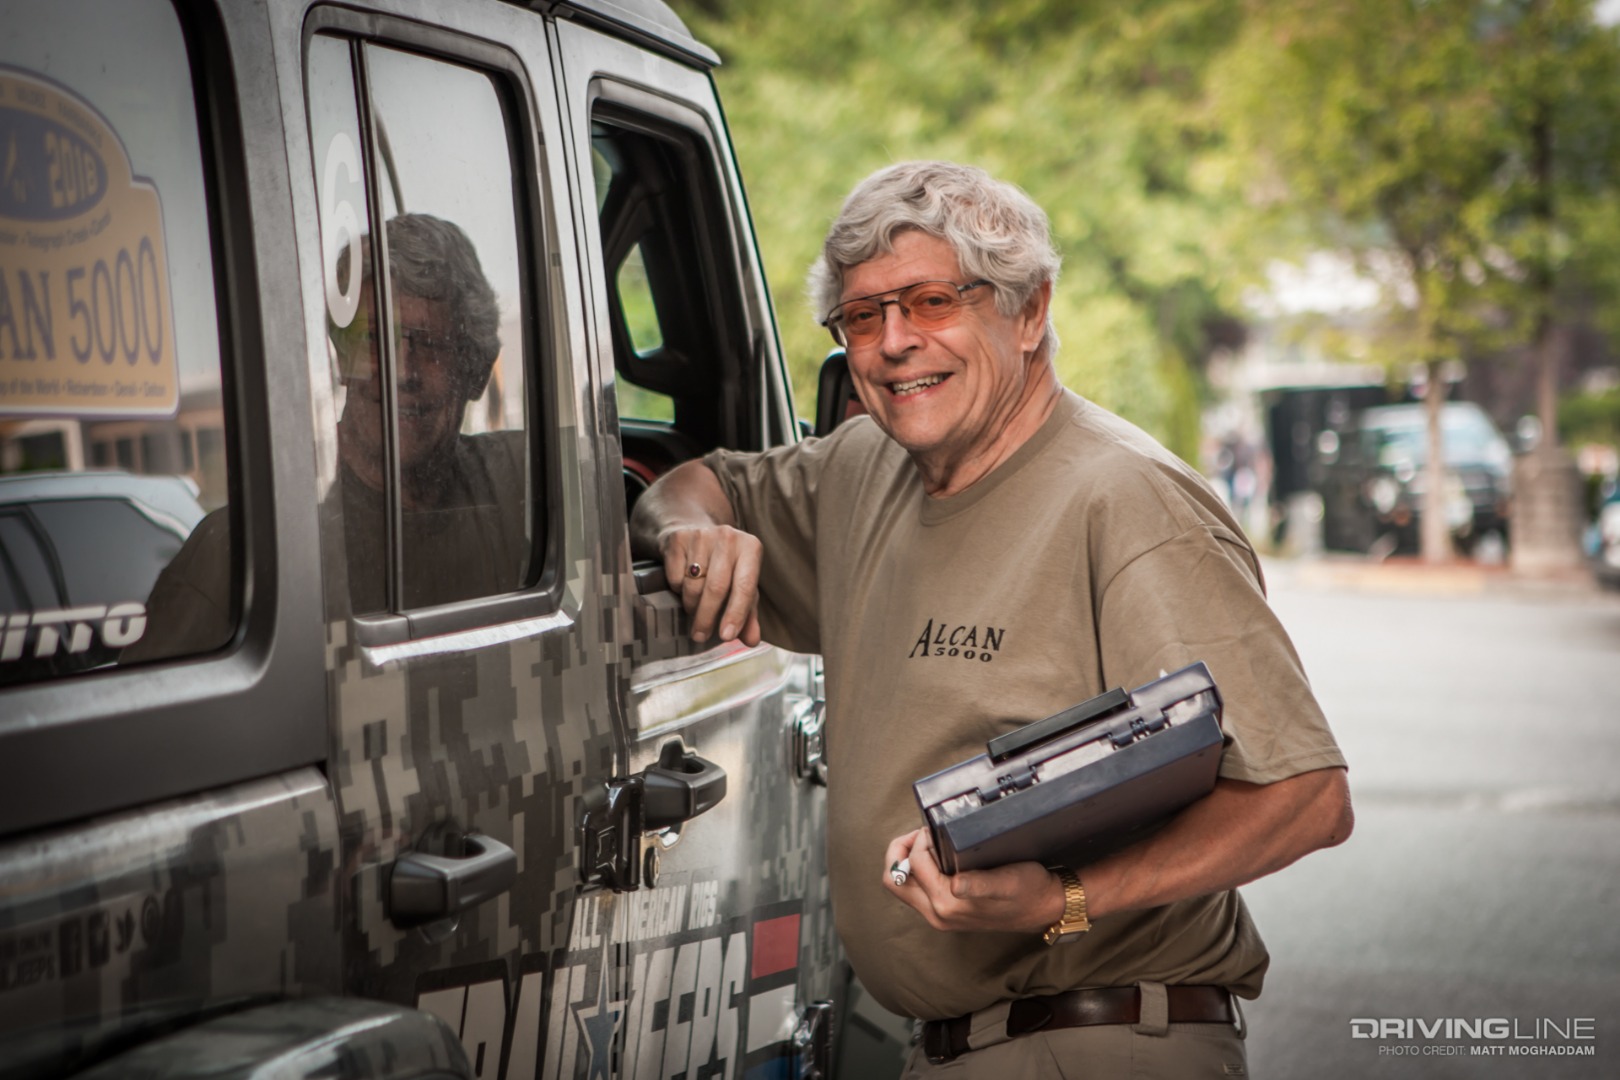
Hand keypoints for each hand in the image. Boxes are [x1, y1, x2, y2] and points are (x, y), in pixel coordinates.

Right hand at [658, 523, 762, 645]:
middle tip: (700, 636)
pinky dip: (678, 590)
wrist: (695, 532)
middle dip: (707, 617)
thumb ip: (748, 613)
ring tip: (695, 609)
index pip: (745, 586)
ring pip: (693, 585)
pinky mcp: (678, 539)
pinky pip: (675, 577)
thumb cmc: (725, 565)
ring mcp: (701, 536)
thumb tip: (751, 640)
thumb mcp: (741, 584)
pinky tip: (684, 587)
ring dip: (692, 606)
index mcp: (750, 548)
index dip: (736, 614)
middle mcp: (728, 537)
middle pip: (716, 587)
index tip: (726, 636)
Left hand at [881, 828, 1065, 934]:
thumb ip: (979, 885)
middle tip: (923, 835)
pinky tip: (939, 857)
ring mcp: (940, 916)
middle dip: (901, 851)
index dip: (919, 841)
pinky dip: (919, 870)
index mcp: (948, 905)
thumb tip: (955, 885)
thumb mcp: (1007, 882)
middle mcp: (937, 914)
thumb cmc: (1028, 890)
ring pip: (903, 885)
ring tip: (930, 843)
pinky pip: (916, 889)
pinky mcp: (946, 912)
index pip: (912, 866)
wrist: (1044, 907)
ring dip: (909, 860)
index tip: (936, 830)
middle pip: (895, 880)